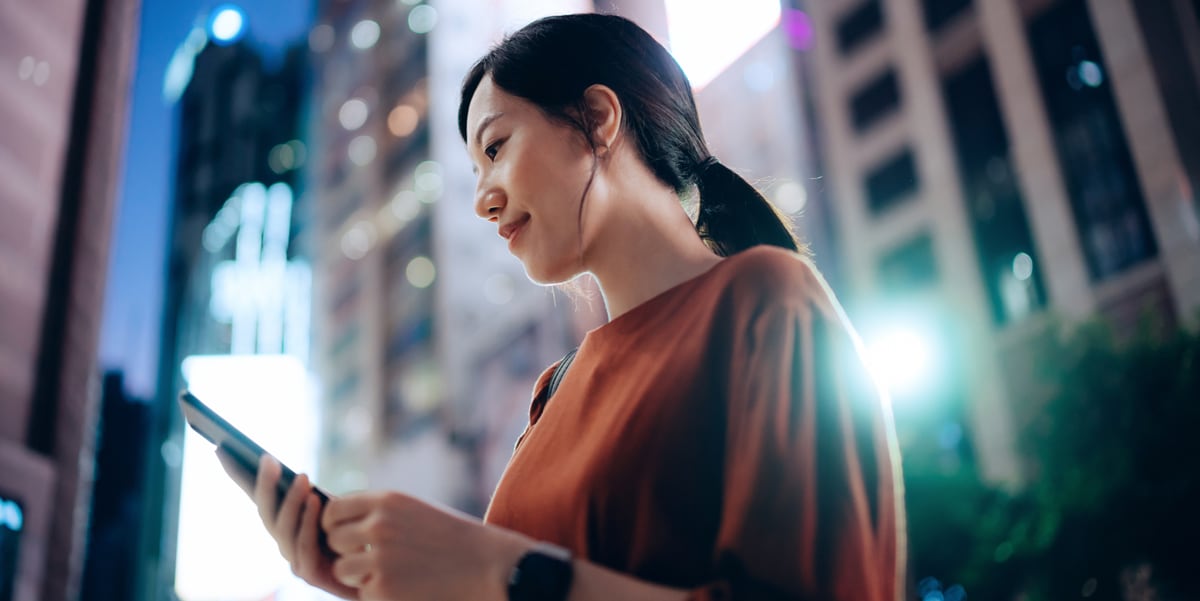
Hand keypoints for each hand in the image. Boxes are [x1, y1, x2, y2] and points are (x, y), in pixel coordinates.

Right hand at [215, 449, 358, 599]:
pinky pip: (303, 546)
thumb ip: (313, 495)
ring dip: (291, 502)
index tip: (222, 448)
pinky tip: (317, 501)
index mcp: (286, 522)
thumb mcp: (336, 505)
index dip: (239, 476)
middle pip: (265, 512)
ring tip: (302, 478)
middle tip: (268, 459)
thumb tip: (297, 472)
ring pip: (282, 529)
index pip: (258, 496)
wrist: (379, 568)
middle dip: (264, 484)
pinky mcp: (309, 574)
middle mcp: (284, 541)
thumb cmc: (357, 532)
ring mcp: (293, 559)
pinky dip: (308, 522)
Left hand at [321, 490, 532, 600]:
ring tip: (389, 573)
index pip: (334, 510)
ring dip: (358, 575)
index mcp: (386, 500)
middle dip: (346, 552)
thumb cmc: (448, 538)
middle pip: (333, 540)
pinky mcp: (384, 587)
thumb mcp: (411, 511)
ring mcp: (380, 557)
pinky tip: (404, 587)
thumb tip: (331, 520)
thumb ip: (375, 512)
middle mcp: (379, 525)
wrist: (486, 566)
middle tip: (370, 557)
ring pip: (342, 569)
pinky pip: (361, 592)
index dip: (334, 525)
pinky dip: (377, 593)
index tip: (346, 535)